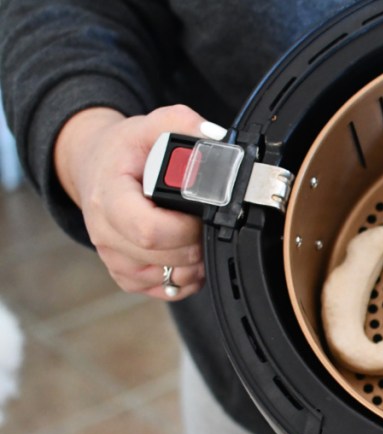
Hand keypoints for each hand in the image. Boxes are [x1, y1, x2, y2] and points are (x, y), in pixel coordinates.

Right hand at [54, 105, 226, 300]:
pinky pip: (164, 291)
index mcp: (109, 196)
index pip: (148, 230)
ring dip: (195, 264)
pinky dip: (186, 280)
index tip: (203, 214)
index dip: (186, 229)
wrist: (97, 167)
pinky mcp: (125, 275)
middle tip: (209, 226)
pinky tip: (191, 255)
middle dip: (196, 245)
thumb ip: (184, 124)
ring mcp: (113, 257)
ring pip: (167, 279)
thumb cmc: (126, 150)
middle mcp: (105, 232)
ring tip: (200, 237)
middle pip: (162, 257)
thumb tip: (216, 140)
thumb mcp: (151, 125)